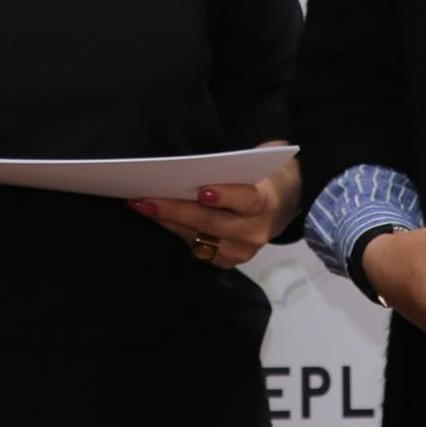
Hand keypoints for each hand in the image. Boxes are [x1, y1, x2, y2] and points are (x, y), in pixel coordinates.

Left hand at [129, 150, 300, 268]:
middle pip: (212, 222)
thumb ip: (232, 169)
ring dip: (168, 222)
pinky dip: (176, 232)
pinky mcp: (229, 262)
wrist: (283, 204)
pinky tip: (158, 219)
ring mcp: (242, 251)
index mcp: (268, 202)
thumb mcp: (256, 164)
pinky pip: (197, 248)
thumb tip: (189, 169)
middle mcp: (256, 232)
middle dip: (176, 210)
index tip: (202, 191)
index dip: (226, 196)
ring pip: (199, 238)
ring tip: (142, 206)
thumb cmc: (262, 175)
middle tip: (145, 198)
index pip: (248, 199)